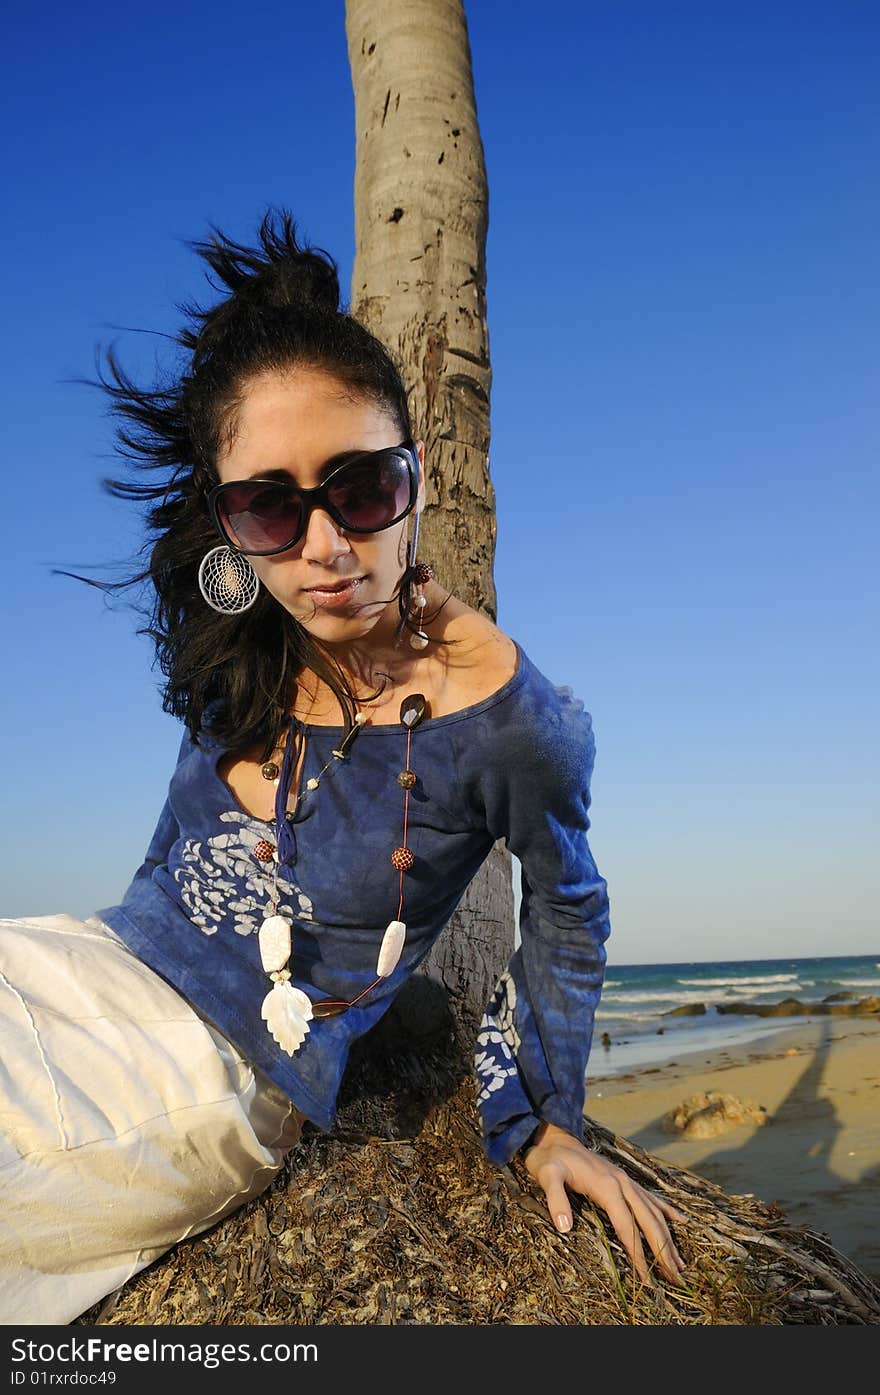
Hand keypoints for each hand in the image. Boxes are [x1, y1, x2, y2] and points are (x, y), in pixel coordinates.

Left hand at [523, 1122, 686, 1285]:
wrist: (554, 1138)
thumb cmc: (549, 1160)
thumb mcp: (546, 1176)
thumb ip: (556, 1200)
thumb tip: (564, 1228)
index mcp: (608, 1187)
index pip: (627, 1227)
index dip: (638, 1255)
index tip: (647, 1280)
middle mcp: (623, 1183)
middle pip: (649, 1222)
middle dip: (664, 1252)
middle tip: (677, 1279)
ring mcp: (626, 1181)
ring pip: (654, 1212)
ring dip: (669, 1238)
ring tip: (682, 1264)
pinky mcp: (624, 1180)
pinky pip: (651, 1198)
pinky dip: (667, 1211)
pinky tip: (681, 1221)